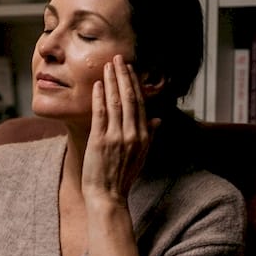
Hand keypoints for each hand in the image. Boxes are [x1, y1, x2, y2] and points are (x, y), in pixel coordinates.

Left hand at [82, 54, 158, 207]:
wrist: (108, 197)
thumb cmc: (122, 177)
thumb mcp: (141, 156)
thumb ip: (150, 135)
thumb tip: (157, 119)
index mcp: (144, 137)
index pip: (140, 104)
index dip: (134, 84)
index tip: (129, 69)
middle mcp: (133, 135)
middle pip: (129, 99)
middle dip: (123, 76)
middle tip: (118, 58)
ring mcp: (116, 137)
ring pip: (115, 103)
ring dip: (111, 82)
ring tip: (107, 66)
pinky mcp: (100, 141)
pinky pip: (100, 114)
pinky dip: (99, 98)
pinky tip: (97, 85)